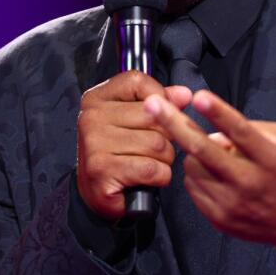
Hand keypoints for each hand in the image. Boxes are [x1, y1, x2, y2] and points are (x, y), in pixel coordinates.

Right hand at [76, 71, 191, 219]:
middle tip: (150, 149)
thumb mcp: (134, 121)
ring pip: (157, 144)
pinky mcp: (103, 170)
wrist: (97, 192)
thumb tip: (183, 95)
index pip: (138, 81)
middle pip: (154, 116)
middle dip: (165, 136)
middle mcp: (91, 117)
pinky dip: (158, 177)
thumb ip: (159, 103)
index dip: (159, 96)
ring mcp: (95, 143)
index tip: (158, 114)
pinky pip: (152, 168)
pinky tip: (145, 179)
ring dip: (163, 160)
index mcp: (96, 99)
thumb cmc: (118, 154)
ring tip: (147, 164)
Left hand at [144, 89, 275, 256]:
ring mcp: (231, 203)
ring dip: (193, 153)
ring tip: (212, 155)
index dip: (218, 113)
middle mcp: (249, 182)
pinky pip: (193, 187)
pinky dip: (197, 174)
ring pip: (192, 167)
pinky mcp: (220, 218)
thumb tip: (215, 129)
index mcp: (270, 158)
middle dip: (174, 124)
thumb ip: (253, 129)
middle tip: (152, 105)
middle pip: (203, 150)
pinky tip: (214, 174)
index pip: (241, 131)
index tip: (199, 96)